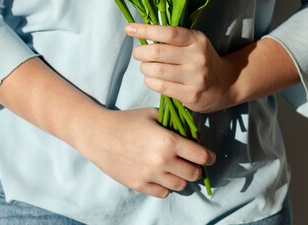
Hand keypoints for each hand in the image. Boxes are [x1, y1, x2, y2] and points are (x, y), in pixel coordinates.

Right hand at [76, 107, 215, 197]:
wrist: (98, 134)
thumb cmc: (126, 121)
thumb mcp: (153, 114)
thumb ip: (176, 124)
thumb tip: (196, 136)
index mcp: (169, 141)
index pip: (201, 156)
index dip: (208, 156)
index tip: (209, 157)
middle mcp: (163, 161)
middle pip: (194, 174)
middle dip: (196, 168)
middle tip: (191, 163)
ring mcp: (151, 175)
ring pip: (180, 185)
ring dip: (181, 178)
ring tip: (174, 170)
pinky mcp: (139, 185)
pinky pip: (163, 193)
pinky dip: (165, 186)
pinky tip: (160, 176)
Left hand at [124, 23, 237, 112]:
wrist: (226, 84)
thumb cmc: (201, 60)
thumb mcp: (193, 43)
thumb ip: (172, 38)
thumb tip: (139, 31)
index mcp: (197, 40)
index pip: (168, 32)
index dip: (145, 30)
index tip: (129, 28)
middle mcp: (197, 57)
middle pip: (157, 52)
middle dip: (140, 52)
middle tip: (138, 53)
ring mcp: (195, 78)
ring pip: (156, 70)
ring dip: (144, 68)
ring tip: (146, 67)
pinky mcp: (191, 95)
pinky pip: (160, 86)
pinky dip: (150, 81)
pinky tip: (152, 79)